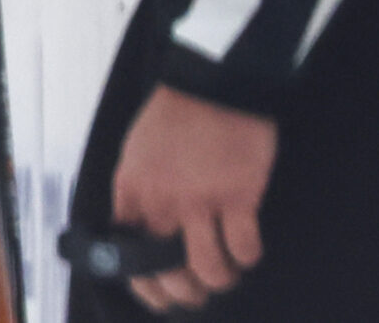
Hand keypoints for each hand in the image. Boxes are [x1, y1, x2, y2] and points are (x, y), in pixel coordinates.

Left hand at [111, 85, 275, 310]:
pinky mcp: (237, 196)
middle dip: (190, 291)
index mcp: (133, 191)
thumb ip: (136, 196)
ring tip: (229, 268)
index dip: (148, 288)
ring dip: (222, 278)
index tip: (163, 296)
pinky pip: (244, 250)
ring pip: (210, 271)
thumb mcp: (136, 153)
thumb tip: (137, 234)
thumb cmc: (176, 114)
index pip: (130, 259)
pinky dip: (249, 256)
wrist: (212, 81)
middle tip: (202, 286)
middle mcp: (162, 202)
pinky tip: (248, 247)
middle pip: (170, 274)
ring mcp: (200, 201)